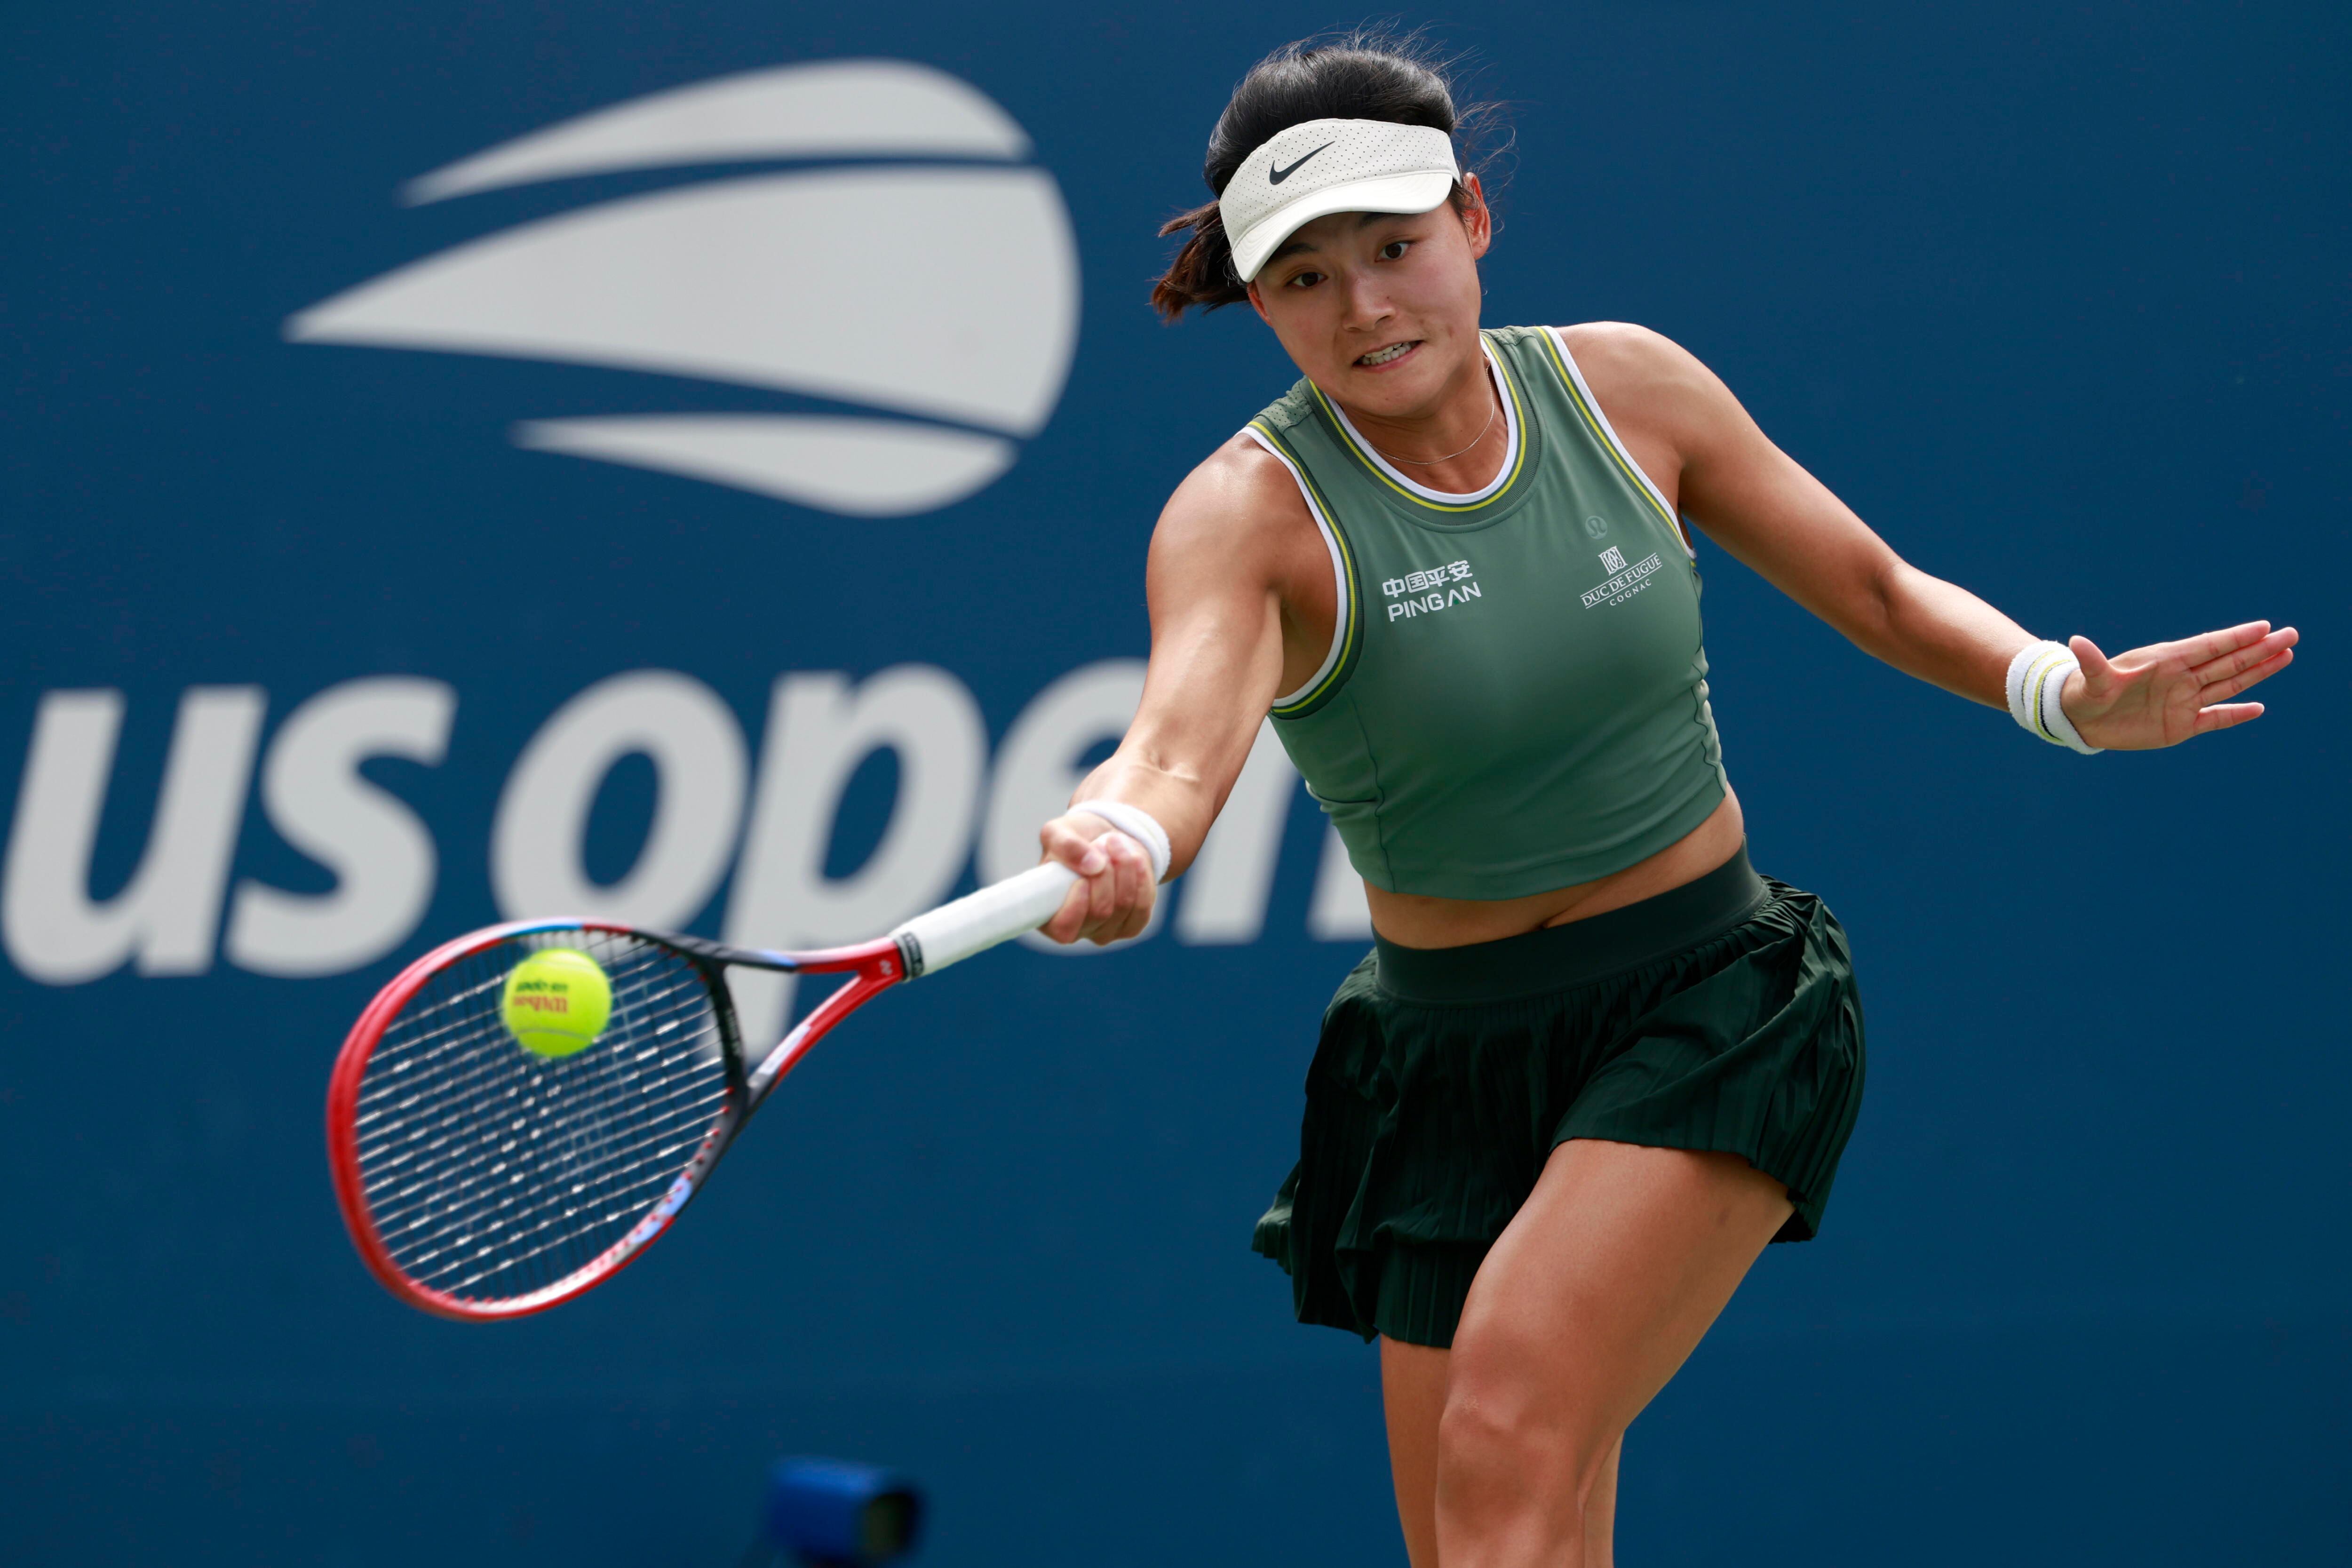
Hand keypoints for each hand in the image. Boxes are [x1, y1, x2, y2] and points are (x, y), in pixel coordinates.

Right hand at [1037, 811, 1156, 944]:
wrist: (1107, 841)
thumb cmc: (1075, 840)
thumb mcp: (1059, 832)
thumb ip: (1066, 845)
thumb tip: (1092, 865)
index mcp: (1049, 915)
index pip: (1063, 929)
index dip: (1075, 907)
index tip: (1082, 879)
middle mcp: (1077, 930)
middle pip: (1100, 911)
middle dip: (1106, 872)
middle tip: (1103, 844)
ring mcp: (1104, 931)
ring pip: (1124, 905)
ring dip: (1124, 868)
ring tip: (1116, 844)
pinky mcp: (1130, 926)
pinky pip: (1142, 907)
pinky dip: (1141, 878)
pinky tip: (1135, 859)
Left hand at [2062, 621, 2296, 749]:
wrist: (2081, 718)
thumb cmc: (2086, 691)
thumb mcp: (2090, 679)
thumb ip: (2092, 663)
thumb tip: (2076, 642)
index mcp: (2166, 661)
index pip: (2209, 646)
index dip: (2237, 637)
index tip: (2265, 627)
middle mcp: (2181, 678)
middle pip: (2229, 661)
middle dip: (2260, 649)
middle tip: (2291, 635)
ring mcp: (2184, 701)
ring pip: (2229, 684)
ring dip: (2258, 672)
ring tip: (2286, 656)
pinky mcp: (2180, 726)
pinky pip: (2215, 718)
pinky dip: (2235, 714)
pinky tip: (2258, 708)